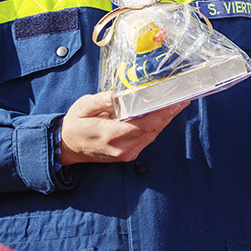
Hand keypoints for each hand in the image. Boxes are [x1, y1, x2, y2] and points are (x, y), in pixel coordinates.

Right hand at [58, 93, 187, 164]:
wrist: (67, 147)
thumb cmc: (75, 125)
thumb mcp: (82, 107)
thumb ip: (99, 101)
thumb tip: (115, 96)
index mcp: (110, 135)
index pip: (144, 124)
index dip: (163, 113)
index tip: (176, 102)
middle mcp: (122, 147)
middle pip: (153, 129)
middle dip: (169, 113)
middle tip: (183, 98)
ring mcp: (126, 153)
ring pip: (152, 134)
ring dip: (165, 119)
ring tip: (177, 104)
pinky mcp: (128, 155)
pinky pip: (147, 139)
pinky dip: (156, 126)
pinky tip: (162, 115)